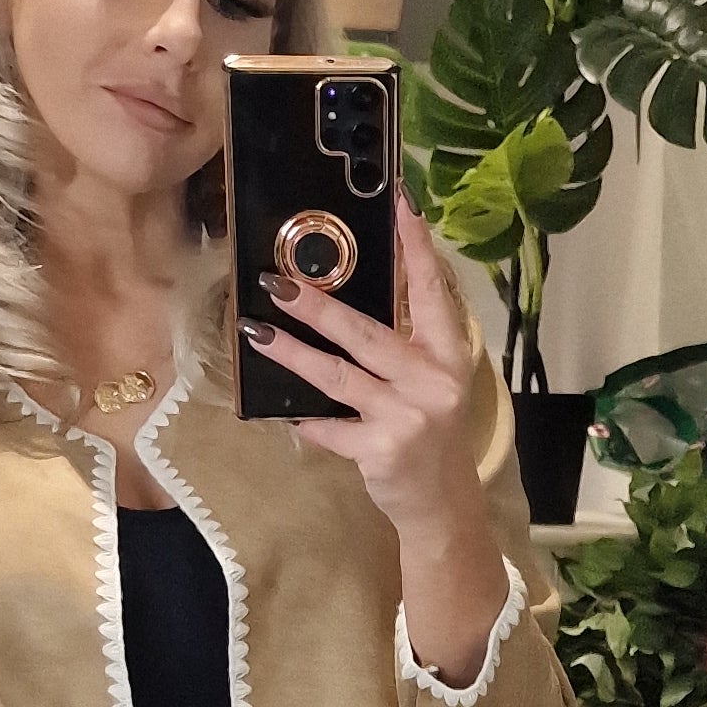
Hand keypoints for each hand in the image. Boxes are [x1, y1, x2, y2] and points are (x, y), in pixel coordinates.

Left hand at [245, 189, 510, 679]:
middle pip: (366, 332)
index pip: (430, 290)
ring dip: (293, 352)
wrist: (441, 505)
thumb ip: (403, 341)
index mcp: (449, 354)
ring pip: (339, 376)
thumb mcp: (430, 382)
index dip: (414, 246)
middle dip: (317, 305)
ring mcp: (408, 417)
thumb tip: (346, 294)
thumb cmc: (429, 433)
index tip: (398, 201)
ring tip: (257, 331)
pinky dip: (306, 420)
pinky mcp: (382, 450)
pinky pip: (330, 428)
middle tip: (277, 281)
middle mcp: (433, 380)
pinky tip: (279, 411)